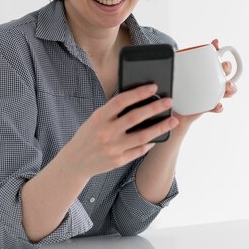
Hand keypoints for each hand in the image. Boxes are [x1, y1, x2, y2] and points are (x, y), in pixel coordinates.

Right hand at [62, 84, 179, 177]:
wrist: (75, 161)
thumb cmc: (87, 136)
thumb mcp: (95, 119)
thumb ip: (112, 111)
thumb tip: (138, 100)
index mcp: (99, 118)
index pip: (121, 101)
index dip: (138, 92)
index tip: (153, 87)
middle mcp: (106, 132)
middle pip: (135, 117)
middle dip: (155, 108)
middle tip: (169, 101)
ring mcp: (113, 148)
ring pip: (143, 136)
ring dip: (160, 127)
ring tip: (173, 120)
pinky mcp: (118, 161)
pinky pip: (139, 150)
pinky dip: (149, 143)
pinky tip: (157, 137)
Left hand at [171, 39, 238, 131]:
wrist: (171, 110)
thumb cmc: (173, 89)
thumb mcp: (173, 75)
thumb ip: (174, 66)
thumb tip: (170, 56)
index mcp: (204, 70)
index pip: (213, 57)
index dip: (217, 49)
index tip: (215, 43)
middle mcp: (211, 80)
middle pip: (225, 72)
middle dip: (228, 67)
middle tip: (224, 65)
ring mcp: (212, 94)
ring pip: (227, 90)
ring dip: (232, 87)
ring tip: (229, 86)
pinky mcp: (209, 107)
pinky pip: (217, 107)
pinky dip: (219, 106)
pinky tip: (219, 105)